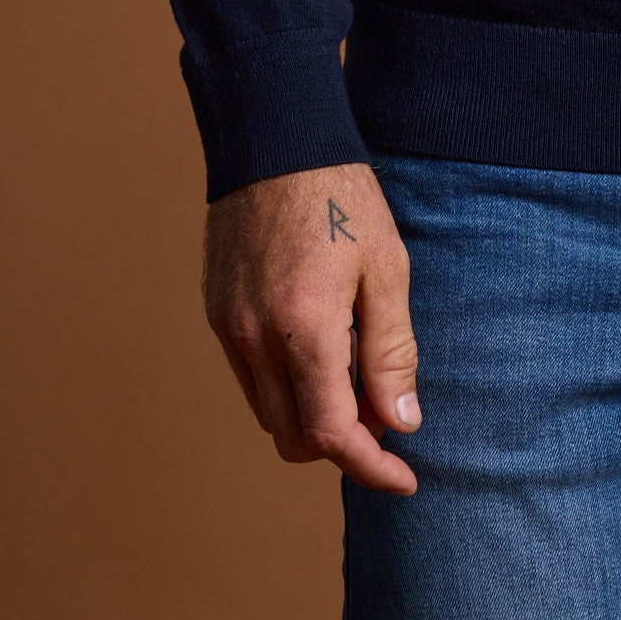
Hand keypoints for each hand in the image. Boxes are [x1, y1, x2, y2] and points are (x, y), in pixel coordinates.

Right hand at [203, 161, 420, 493]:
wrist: (274, 141)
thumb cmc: (341, 197)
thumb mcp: (387, 268)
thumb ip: (391, 351)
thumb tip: (401, 423)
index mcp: (305, 329)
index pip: (332, 434)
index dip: (370, 467)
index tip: (403, 478)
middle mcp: (256, 339)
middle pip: (295, 438)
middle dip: (343, 444)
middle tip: (384, 416)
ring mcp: (229, 329)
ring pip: (269, 414)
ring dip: (311, 418)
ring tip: (354, 378)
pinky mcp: (217, 315)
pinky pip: (250, 379)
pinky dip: (285, 388)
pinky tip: (319, 351)